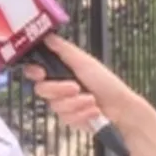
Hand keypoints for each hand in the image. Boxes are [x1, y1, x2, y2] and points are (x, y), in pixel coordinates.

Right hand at [22, 35, 148, 132]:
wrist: (121, 109)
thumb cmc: (107, 84)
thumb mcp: (84, 62)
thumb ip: (63, 49)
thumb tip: (47, 36)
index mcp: (60, 71)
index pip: (35, 71)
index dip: (33, 72)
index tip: (41, 73)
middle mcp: (59, 87)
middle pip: (41, 90)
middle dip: (60, 89)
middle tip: (75, 87)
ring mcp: (64, 104)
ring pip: (55, 106)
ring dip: (76, 103)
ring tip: (91, 100)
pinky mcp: (69, 118)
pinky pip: (66, 118)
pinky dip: (82, 114)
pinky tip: (93, 111)